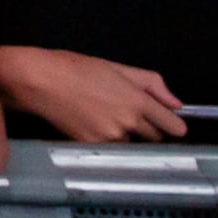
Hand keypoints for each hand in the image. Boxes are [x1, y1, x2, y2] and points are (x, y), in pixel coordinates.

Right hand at [0, 47, 186, 142]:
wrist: (39, 81)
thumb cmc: (76, 68)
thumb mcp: (117, 67)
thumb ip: (152, 84)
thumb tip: (177, 103)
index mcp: (138, 101)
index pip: (173, 125)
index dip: (174, 124)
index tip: (170, 124)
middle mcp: (128, 122)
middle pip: (155, 138)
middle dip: (149, 129)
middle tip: (130, 115)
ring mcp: (110, 137)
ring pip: (132, 145)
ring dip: (128, 137)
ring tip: (107, 119)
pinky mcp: (93, 147)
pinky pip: (111, 149)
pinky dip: (108, 142)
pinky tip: (93, 126)